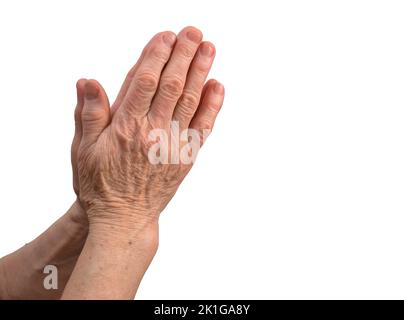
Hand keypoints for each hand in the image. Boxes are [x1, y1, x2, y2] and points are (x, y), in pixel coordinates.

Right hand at [74, 26, 224, 234]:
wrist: (126, 218)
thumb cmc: (101, 185)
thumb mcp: (84, 150)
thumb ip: (89, 114)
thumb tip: (88, 81)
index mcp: (127, 127)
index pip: (144, 82)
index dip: (156, 56)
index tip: (166, 36)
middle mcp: (154, 132)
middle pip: (172, 85)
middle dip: (184, 55)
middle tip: (194, 32)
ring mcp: (174, 144)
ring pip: (190, 101)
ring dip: (201, 72)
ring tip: (209, 48)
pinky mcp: (187, 156)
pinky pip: (203, 127)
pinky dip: (212, 105)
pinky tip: (217, 86)